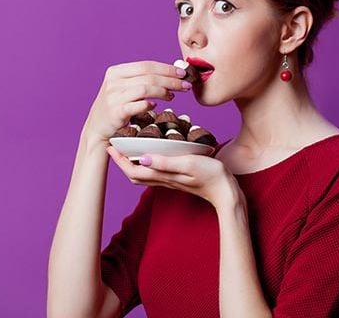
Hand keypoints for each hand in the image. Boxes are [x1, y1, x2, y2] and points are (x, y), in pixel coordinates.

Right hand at [82, 61, 190, 146]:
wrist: (97, 129)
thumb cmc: (117, 108)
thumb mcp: (125, 88)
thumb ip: (143, 80)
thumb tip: (172, 73)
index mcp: (116, 71)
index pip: (146, 65)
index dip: (167, 68)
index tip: (183, 73)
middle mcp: (113, 82)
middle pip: (148, 76)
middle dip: (170, 80)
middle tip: (185, 85)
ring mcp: (113, 97)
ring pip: (145, 89)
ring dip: (163, 91)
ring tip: (172, 96)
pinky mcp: (115, 112)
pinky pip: (137, 105)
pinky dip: (149, 104)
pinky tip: (156, 106)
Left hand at [106, 146, 241, 209]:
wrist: (226, 192)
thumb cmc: (211, 176)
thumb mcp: (188, 164)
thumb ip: (166, 162)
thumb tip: (142, 159)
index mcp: (163, 175)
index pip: (133, 171)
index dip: (119, 160)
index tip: (111, 146)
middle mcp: (163, 179)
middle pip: (134, 174)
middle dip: (122, 161)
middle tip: (117, 145)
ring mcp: (170, 180)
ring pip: (144, 173)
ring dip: (133, 161)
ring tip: (130, 146)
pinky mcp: (177, 178)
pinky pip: (155, 171)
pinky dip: (147, 161)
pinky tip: (152, 151)